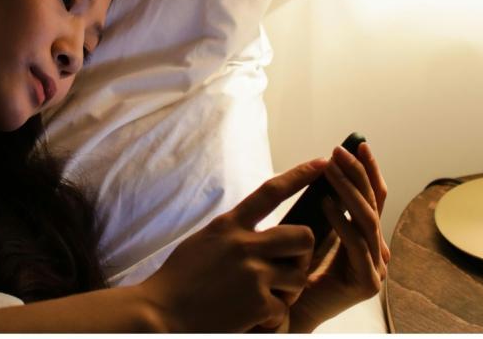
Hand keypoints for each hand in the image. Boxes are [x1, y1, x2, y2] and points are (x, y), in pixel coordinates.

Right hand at [136, 158, 329, 332]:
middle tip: (289, 266)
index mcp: (229, 225)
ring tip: (266, 297)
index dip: (299, 175)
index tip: (322, 163)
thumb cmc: (178, 280)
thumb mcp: (203, 242)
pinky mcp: (257, 305)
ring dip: (289, 289)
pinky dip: (272, 318)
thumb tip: (258, 231)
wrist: (160, 314)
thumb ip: (232, 233)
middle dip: (303, 252)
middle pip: (303, 236)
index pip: (271, 192)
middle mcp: (244, 245)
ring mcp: (253, 275)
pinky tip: (252, 319)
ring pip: (299, 275)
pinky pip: (283, 309)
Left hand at [289, 142, 389, 331]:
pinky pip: (356, 245)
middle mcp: (377, 251)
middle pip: (374, 204)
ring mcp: (376, 268)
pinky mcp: (366, 283)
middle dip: (358, 174)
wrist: (288, 310)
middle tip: (341, 151)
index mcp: (368, 237)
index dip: (368, 170)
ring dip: (348, 190)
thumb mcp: (313, 230)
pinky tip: (325, 203)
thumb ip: (326, 208)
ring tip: (331, 169)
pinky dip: (340, 221)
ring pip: (366, 220)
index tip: (359, 144)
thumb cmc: (297, 269)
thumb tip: (325, 167)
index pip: (374, 197)